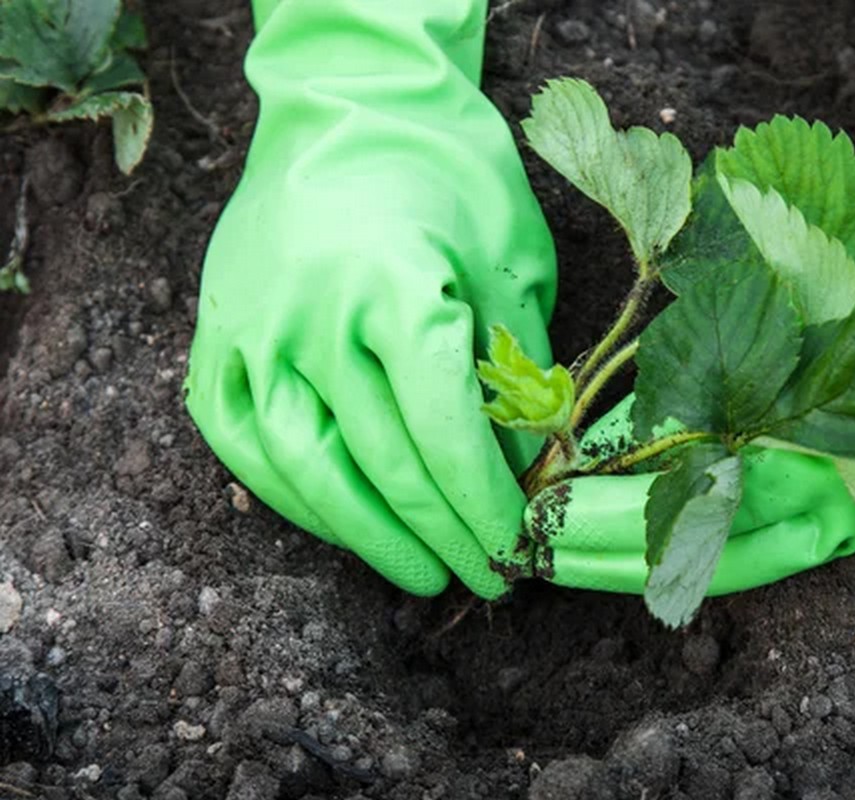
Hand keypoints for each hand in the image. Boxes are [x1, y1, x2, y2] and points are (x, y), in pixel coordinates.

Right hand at [185, 0, 555, 597]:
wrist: (350, 103)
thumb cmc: (448, 172)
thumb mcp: (510, 256)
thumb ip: (516, 363)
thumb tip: (530, 463)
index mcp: (397, 289)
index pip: (444, 431)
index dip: (484, 504)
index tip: (517, 546)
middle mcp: (313, 316)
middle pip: (382, 462)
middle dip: (440, 533)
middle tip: (482, 575)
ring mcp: (252, 327)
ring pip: (303, 468)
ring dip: (363, 536)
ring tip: (416, 570)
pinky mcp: (215, 334)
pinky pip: (241, 440)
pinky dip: (290, 495)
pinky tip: (336, 522)